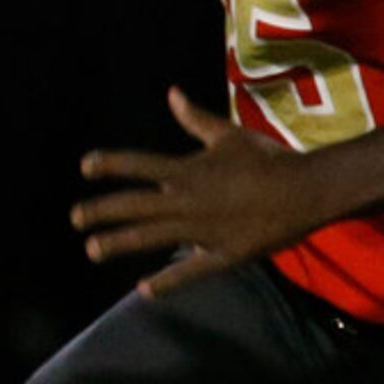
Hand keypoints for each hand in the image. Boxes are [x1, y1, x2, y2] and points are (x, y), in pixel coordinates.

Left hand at [71, 86, 327, 296]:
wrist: (307, 190)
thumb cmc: (268, 159)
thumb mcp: (229, 135)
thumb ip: (195, 119)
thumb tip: (171, 93)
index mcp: (186, 170)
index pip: (137, 165)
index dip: (108, 164)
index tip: (85, 166)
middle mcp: (186, 200)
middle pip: (132, 205)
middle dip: (100, 211)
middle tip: (75, 218)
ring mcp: (201, 229)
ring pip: (150, 237)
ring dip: (118, 244)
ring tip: (91, 250)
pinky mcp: (222, 254)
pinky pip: (189, 271)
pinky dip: (167, 282)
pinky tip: (144, 290)